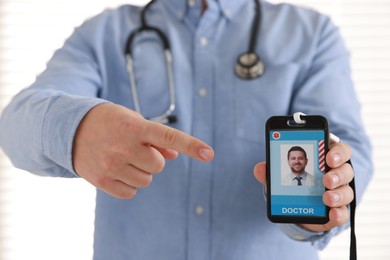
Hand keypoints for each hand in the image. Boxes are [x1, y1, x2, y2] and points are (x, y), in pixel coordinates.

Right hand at [73, 103, 213, 198]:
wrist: (70, 128)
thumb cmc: (109, 122)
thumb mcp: (132, 120)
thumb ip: (155, 137)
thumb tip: (174, 154)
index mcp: (135, 127)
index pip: (169, 137)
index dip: (191, 145)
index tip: (209, 154)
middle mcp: (124, 146)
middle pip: (159, 165)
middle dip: (152, 159)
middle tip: (135, 148)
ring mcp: (112, 165)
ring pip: (146, 180)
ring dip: (141, 171)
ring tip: (123, 157)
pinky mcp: (102, 180)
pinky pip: (131, 192)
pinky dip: (129, 184)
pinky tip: (116, 170)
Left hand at [253, 142, 353, 231]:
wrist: (298, 205)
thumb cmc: (294, 181)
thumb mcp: (281, 174)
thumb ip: (271, 170)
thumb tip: (259, 168)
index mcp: (327, 159)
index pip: (340, 150)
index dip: (338, 152)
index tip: (328, 157)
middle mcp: (338, 174)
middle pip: (346, 170)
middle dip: (338, 174)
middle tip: (327, 179)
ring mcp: (340, 193)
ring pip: (347, 191)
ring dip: (338, 194)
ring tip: (326, 197)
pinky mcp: (337, 211)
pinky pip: (343, 213)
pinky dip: (339, 214)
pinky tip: (332, 213)